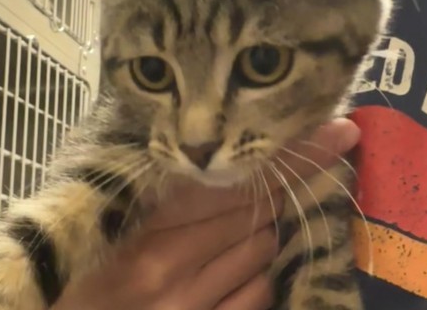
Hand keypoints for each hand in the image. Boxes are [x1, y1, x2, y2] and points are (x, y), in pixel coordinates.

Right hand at [53, 118, 359, 309]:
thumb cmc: (90, 270)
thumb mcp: (117, 224)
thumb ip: (166, 196)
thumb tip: (216, 164)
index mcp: (144, 226)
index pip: (232, 180)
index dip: (289, 156)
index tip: (337, 132)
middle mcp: (170, 265)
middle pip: (258, 211)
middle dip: (278, 189)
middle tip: (290, 168)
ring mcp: (191, 305)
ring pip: (264, 250)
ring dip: (261, 235)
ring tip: (236, 231)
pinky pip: (260, 293)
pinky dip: (259, 276)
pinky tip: (236, 271)